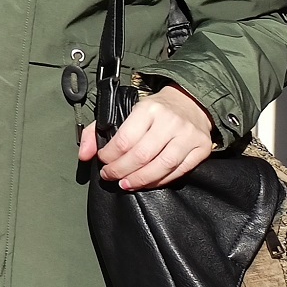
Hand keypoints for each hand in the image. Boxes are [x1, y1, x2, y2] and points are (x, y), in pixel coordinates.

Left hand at [78, 85, 214, 189]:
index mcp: (148, 109)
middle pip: (142, 156)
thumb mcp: (125, 110)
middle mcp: (170, 122)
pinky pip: (179, 172)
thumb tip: (84, 155)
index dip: (110, 156)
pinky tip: (147, 183)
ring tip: (126, 184)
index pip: (125, 140)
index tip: (103, 161)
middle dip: (121, 170)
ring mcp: (188, 136)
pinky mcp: (202, 149)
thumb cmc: (153, 110)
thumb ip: (97, 130)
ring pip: (162, 166)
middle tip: (110, 176)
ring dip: (140, 180)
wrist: (191, 102)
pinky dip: (160, 181)